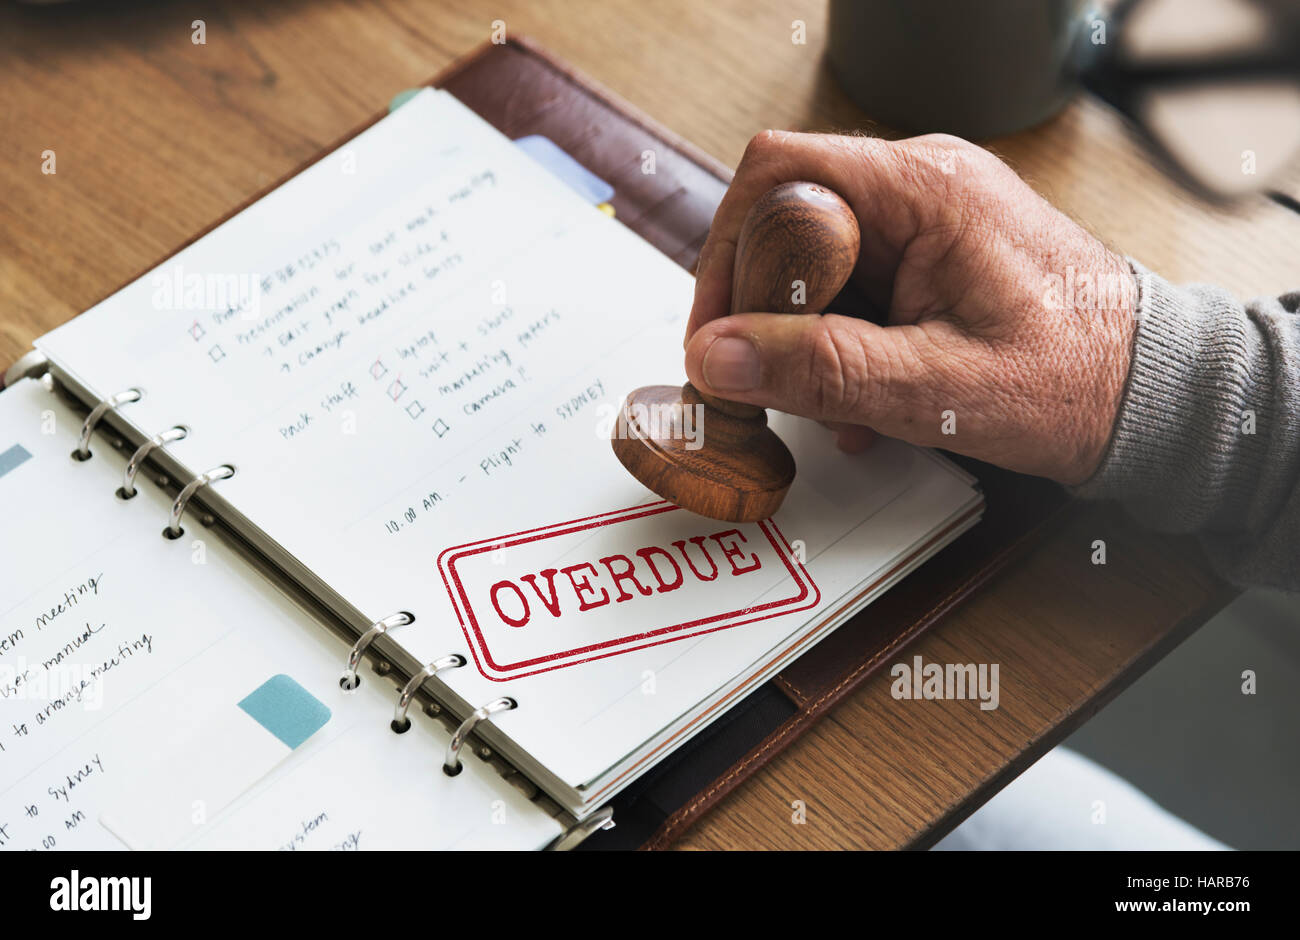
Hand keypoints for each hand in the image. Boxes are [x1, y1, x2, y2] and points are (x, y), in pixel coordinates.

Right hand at [684, 131, 1137, 485]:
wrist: (1149, 394)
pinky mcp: (929, 253)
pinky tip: (861, 398)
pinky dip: (837, 343)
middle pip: (786, 221)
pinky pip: (850, 285)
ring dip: (804, 339)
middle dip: (765, 311)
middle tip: (770, 381)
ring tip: (837, 404)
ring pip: (812, 263)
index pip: (778, 177)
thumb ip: (819, 370)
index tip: (718, 334)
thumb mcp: (934, 390)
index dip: (728, 254)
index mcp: (925, 190)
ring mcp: (925, 218)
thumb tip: (717, 356)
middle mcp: (921, 186)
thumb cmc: (1074, 381)